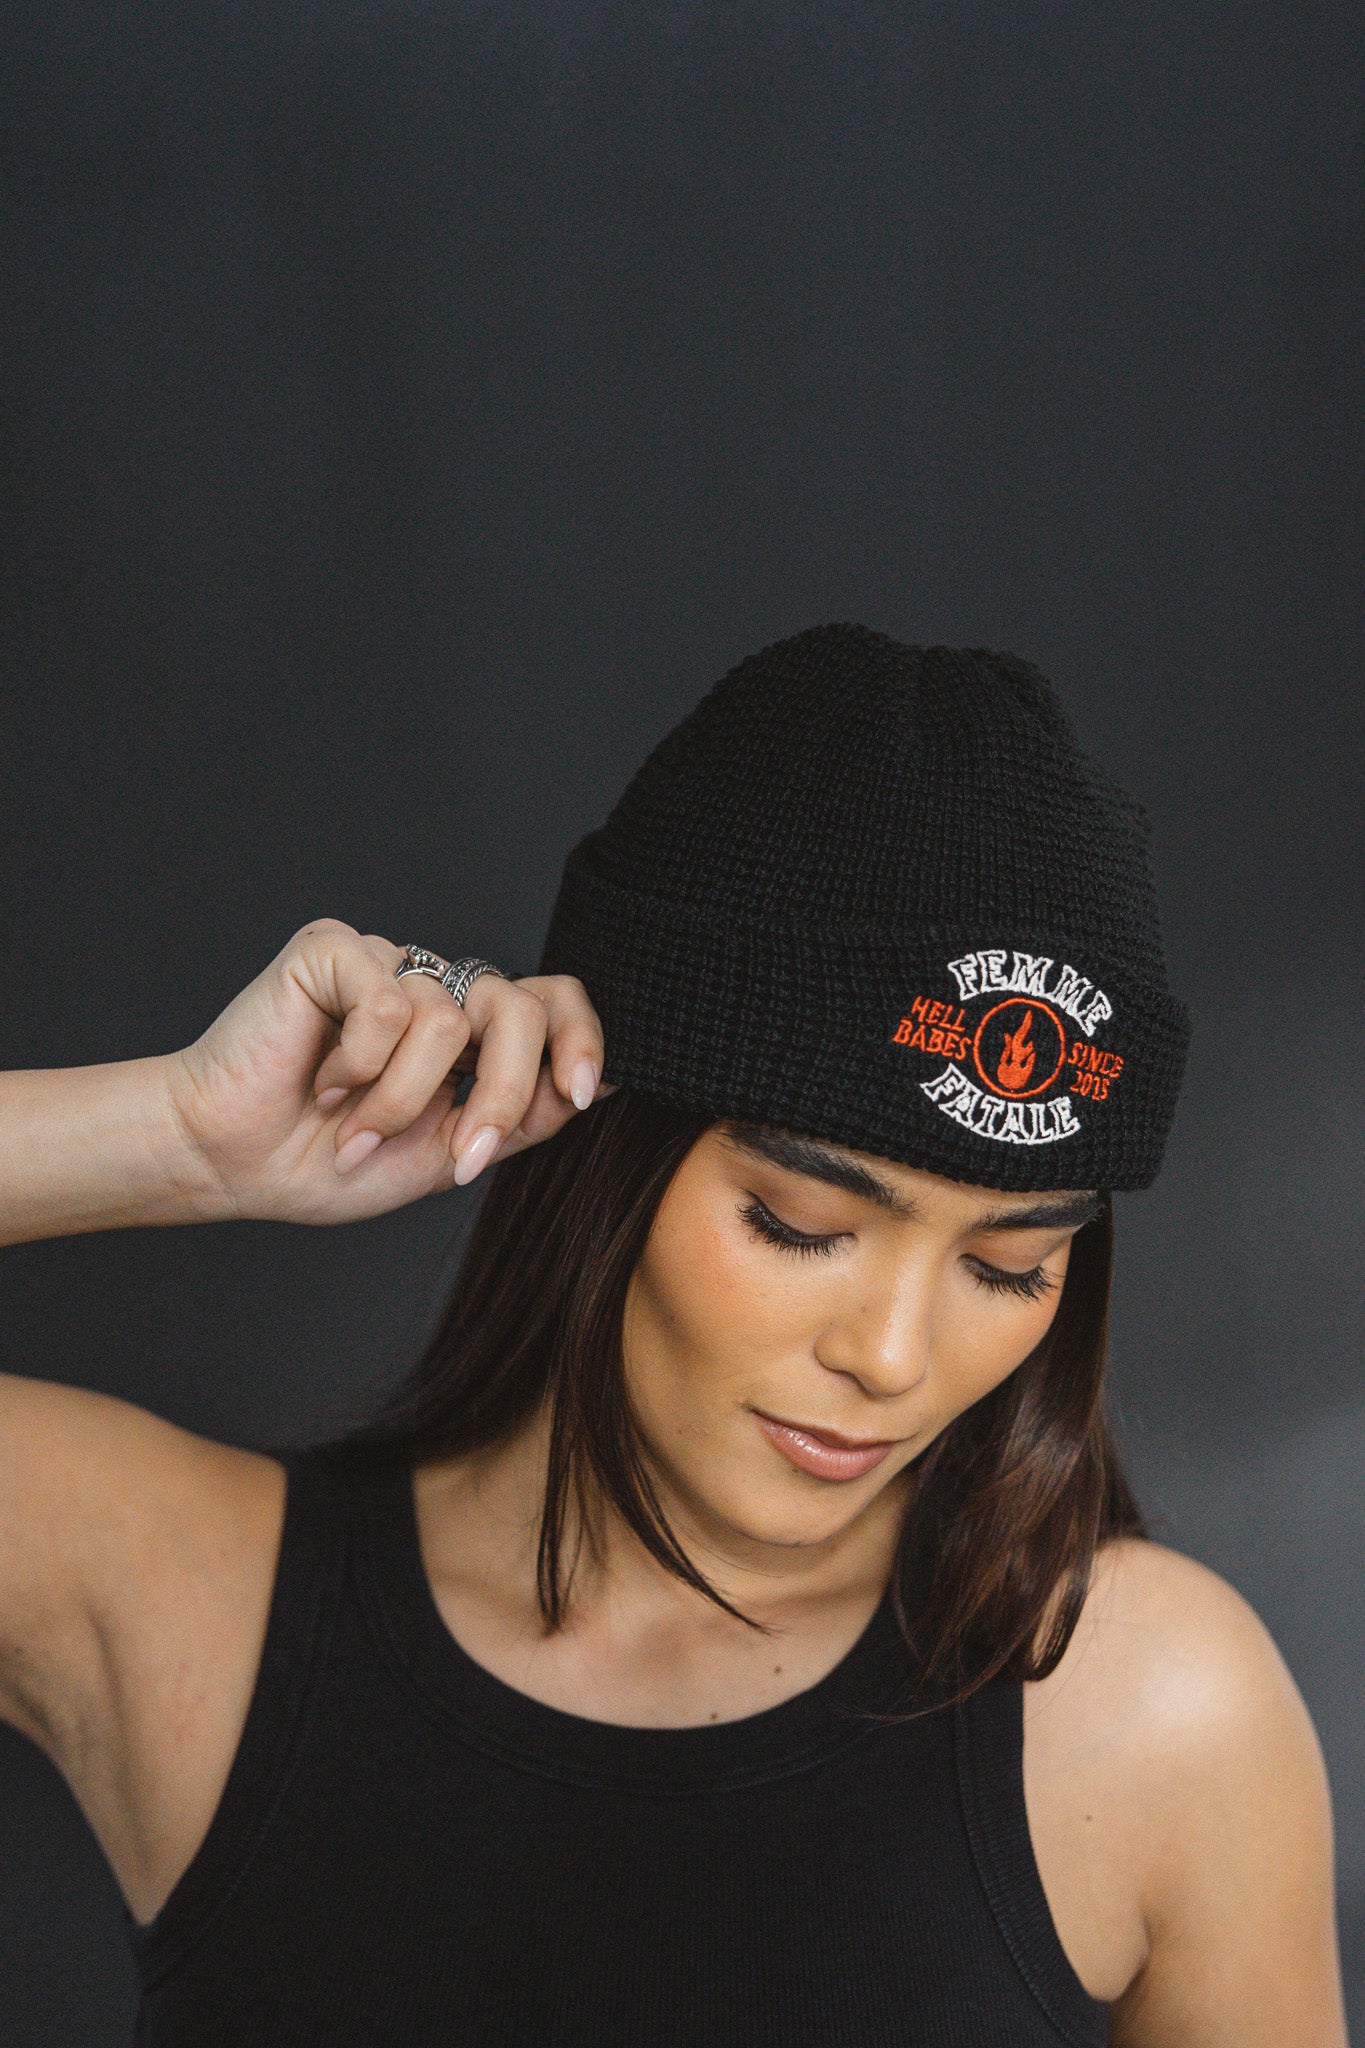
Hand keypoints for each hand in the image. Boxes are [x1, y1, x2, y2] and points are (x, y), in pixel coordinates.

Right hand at [167, 921, 608, 1225]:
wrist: (235, 1165)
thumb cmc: (329, 1162)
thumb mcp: (447, 1154)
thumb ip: (520, 1117)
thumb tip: (602, 1085)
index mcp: (470, 1033)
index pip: (553, 1000)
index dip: (580, 1038)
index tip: (577, 1094)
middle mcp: (434, 989)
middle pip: (519, 1007)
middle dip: (501, 1094)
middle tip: (461, 1158)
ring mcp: (386, 964)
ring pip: (449, 1020)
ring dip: (402, 1101)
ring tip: (353, 1131)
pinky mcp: (334, 952)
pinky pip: (389, 1003)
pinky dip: (360, 1065)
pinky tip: (319, 1084)